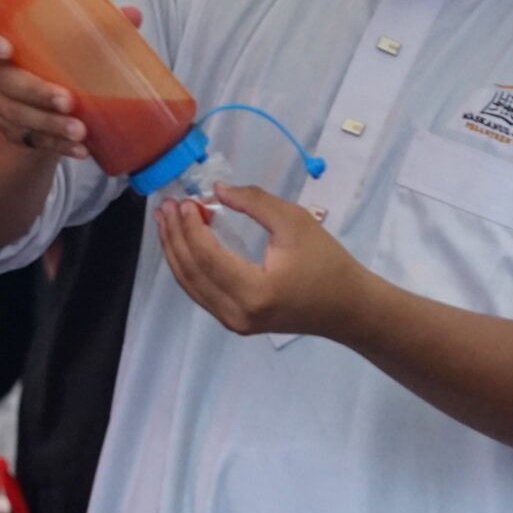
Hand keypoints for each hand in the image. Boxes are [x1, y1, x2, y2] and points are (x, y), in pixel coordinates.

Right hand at [0, 7, 141, 159]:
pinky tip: (80, 150)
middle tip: (67, 100)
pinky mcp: (11, 130)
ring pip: (15, 116)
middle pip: (1, 82)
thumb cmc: (59, 50)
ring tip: (80, 131)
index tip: (7, 48)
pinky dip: (57, 146)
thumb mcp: (76, 34)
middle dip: (34, 92)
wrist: (51, 93)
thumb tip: (132, 15)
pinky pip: (31, 140)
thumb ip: (99, 23)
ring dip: (49, 125)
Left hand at [154, 183, 368, 340]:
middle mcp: (237, 314)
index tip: (184, 201)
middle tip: (166, 206)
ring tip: (167, 220)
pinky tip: (185, 241)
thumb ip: (254, 202)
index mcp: (254, 292)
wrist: (347, 307)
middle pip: (191, 273)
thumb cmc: (326, 263)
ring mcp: (234, 322)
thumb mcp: (294, 222)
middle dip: (174, 237)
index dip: (191, 228)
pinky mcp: (235, 321)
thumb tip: (216, 190)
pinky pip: (201, 292)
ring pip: (191, 285)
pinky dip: (189, 265)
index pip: (208, 258)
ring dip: (176, 251)